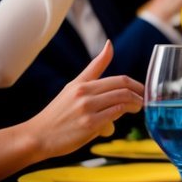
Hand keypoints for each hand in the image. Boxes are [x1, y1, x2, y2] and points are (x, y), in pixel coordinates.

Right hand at [22, 42, 144, 157]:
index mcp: (82, 84)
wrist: (37, 136)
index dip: (137, 85)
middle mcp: (84, 93)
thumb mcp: (73, 86)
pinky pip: (114, 115)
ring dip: (135, 106)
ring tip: (136, 110)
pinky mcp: (89, 124)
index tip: (143, 91)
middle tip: (143, 102)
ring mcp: (87, 108)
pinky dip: (121, 116)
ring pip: (122, 100)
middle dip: (139, 95)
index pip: (119, 79)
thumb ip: (94, 68)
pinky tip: (118, 122)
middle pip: (124, 88)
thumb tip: (110, 44)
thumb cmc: (58, 113)